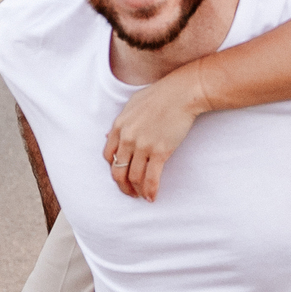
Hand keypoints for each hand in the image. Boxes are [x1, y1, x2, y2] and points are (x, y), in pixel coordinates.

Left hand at [102, 65, 205, 200]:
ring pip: (133, 177)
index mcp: (119, 126)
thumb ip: (120, 122)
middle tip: (130, 192)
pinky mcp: (159, 152)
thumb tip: (108, 137)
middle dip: (122, 185)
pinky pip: (151, 178)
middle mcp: (127, 138)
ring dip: (137, 191)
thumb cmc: (160, 95)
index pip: (108, 155)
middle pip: (118, 170)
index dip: (113, 168)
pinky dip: (150, 191)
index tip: (121, 174)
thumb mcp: (132, 104)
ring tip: (142, 196)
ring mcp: (142, 146)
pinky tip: (152, 198)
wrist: (182, 93)